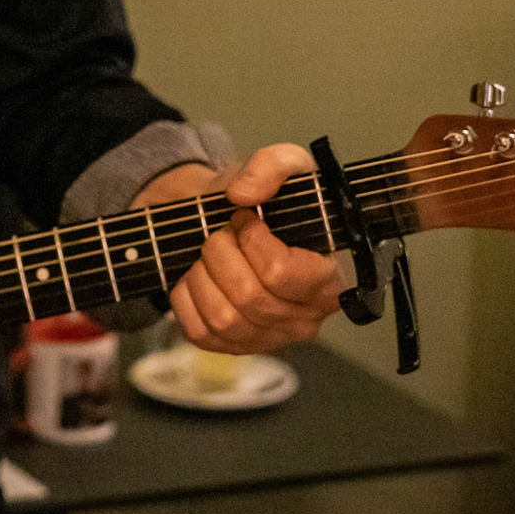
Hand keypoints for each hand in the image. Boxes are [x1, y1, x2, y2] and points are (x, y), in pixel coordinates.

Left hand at [134, 144, 344, 354]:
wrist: (232, 221)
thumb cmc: (267, 203)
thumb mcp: (281, 167)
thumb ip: (272, 166)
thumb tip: (243, 194)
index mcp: (328, 281)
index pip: (281, 272)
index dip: (252, 238)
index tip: (247, 219)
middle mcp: (305, 320)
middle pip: (248, 295)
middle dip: (221, 251)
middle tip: (223, 234)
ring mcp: (269, 339)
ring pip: (223, 317)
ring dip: (203, 275)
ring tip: (211, 256)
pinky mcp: (233, 348)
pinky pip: (199, 331)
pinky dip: (187, 298)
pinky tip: (199, 278)